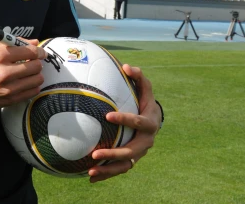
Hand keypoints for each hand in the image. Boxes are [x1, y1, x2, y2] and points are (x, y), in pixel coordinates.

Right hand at [0, 39, 45, 109]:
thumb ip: (12, 45)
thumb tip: (34, 43)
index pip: (29, 51)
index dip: (38, 51)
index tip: (39, 52)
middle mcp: (4, 72)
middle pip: (36, 66)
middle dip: (37, 62)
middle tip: (32, 62)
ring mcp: (8, 88)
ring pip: (37, 79)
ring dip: (36, 75)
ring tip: (28, 73)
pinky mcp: (10, 100)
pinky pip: (32, 92)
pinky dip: (32, 86)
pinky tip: (25, 83)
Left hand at [87, 64, 159, 182]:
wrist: (153, 121)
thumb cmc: (145, 101)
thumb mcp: (145, 88)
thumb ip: (138, 76)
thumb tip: (126, 66)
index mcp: (150, 123)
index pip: (138, 122)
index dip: (124, 119)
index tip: (107, 116)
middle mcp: (146, 141)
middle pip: (131, 151)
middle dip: (113, 153)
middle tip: (95, 153)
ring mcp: (139, 153)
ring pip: (125, 164)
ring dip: (108, 169)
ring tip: (90, 170)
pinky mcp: (131, 160)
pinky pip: (119, 169)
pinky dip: (106, 174)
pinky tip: (90, 177)